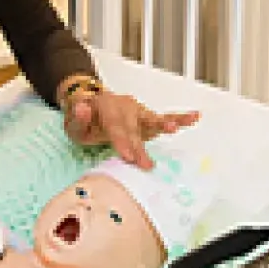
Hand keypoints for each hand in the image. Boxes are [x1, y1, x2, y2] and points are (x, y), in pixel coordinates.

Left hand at [60, 84, 200, 168]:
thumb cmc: (83, 119)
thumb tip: (81, 107)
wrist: (90, 104)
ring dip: (164, 125)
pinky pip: (164, 118)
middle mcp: (125, 107)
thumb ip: (78, 116)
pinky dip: (180, 118)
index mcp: (106, 107)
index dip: (121, 141)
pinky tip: (195, 116)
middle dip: (139, 146)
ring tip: (175, 128)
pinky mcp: (147, 118)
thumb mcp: (73, 120)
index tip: (128, 156)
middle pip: (133, 130)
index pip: (115, 127)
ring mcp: (138, 112)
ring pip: (153, 120)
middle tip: (144, 163)